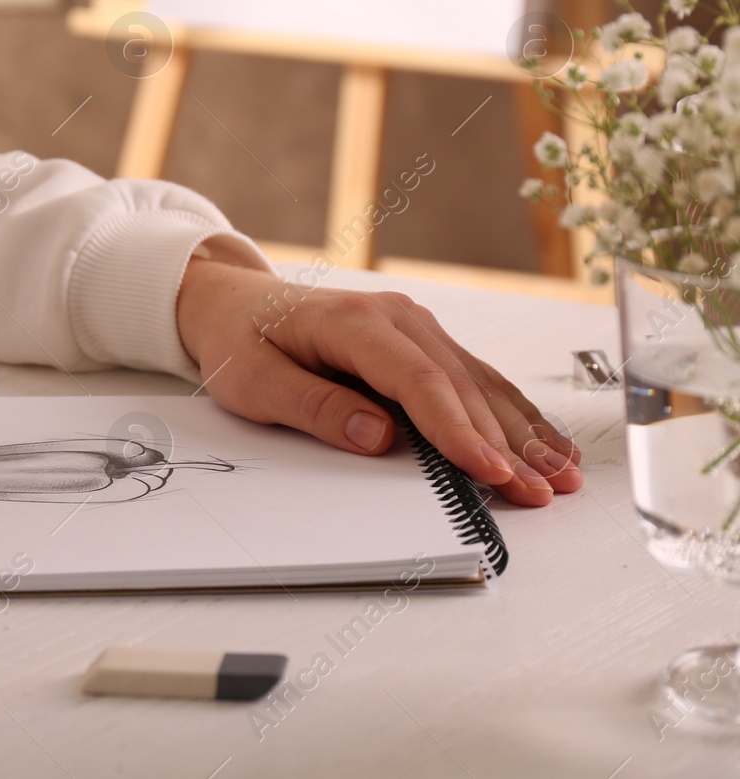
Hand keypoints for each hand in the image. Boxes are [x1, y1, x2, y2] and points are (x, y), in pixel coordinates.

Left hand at [175, 259, 581, 505]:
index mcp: (354, 323)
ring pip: (480, 384)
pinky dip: (512, 414)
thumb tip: (375, 438)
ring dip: (523, 431)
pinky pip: (475, 380)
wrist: (234, 302)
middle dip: (506, 444)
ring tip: (560, 475)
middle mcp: (397, 318)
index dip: (459, 432)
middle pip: (463, 387)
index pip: (420, 383)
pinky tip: (546, 442)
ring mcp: (415, 327)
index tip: (490, 472)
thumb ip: (314, 407)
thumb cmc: (241, 339)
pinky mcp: (422, 343)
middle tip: (540, 492)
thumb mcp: (254, 381)